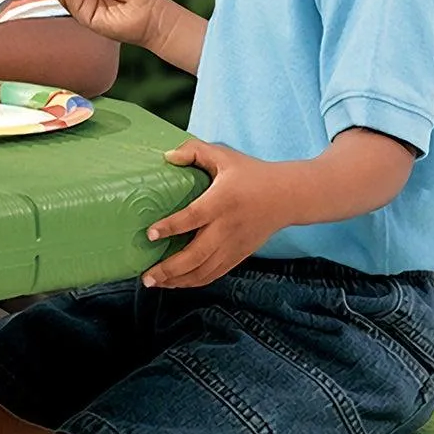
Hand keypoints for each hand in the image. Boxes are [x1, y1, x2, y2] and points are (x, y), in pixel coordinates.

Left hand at [141, 138, 284, 288]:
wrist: (288, 196)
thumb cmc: (252, 174)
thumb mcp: (224, 155)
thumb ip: (194, 151)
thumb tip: (166, 156)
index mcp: (222, 201)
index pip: (194, 217)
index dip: (171, 227)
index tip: (150, 234)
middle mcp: (228, 227)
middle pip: (196, 254)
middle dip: (169, 269)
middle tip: (145, 275)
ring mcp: (234, 245)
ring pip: (204, 270)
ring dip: (178, 280)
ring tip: (154, 282)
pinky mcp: (239, 255)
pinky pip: (215, 274)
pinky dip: (194, 282)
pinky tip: (176, 282)